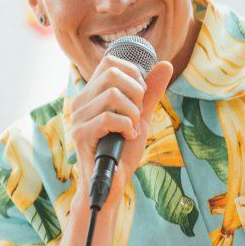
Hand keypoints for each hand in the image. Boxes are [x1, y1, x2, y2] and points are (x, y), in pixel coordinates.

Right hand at [68, 54, 172, 209]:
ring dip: (133, 112)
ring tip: (133, 127)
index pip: (109, 62)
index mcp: (92, 93)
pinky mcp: (81, 135)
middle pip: (112, 73)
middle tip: (138, 113)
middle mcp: (80, 101)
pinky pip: (109, 118)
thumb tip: (166, 64)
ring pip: (112, 95)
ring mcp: (78, 118)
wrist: (112, 183)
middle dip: (136, 92)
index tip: (141, 94)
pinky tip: (128, 137)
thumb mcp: (141, 115)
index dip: (132, 72)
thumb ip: (151, 91)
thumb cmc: (123, 149)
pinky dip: (127, 126)